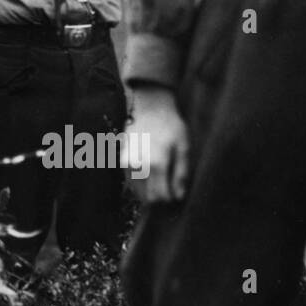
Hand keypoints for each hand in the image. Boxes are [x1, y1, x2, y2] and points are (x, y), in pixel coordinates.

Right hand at [126, 85, 189, 203]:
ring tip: (159, 181)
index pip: (161, 196)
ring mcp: (127, 163)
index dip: (170, 200)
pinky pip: (130, 181)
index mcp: (157, 163)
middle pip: (147, 198)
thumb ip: (181, 173)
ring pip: (137, 192)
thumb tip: (179, 196)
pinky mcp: (121, 159)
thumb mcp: (183, 146)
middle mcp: (139, 166)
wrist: (148, 105)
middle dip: (159, 199)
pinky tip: (149, 173)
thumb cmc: (170, 124)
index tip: (176, 195)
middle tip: (169, 190)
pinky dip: (140, 184)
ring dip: (148, 193)